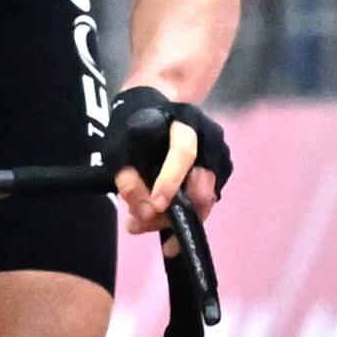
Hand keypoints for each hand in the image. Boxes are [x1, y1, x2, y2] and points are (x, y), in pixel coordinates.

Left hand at [104, 85, 232, 235]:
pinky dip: (176, 218)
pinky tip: (149, 219)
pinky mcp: (217, 180)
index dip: (170, 180)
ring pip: (201, 204)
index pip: (184, 152)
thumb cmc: (133, 128)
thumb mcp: (118, 146)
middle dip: (170, 214)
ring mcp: (218, 162)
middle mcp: (210, 142)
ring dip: (169, 220)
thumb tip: (147, 212)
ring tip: (135, 223)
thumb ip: (128, 176)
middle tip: (137, 224)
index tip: (156, 205)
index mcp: (185, 123)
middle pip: (200, 188)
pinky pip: (199, 206)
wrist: (153, 112)